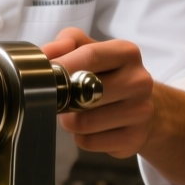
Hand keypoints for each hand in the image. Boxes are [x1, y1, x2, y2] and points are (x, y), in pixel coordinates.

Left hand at [43, 27, 184, 184]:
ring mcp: (141, 111)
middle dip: (63, 99)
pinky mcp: (135, 138)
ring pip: (83, 122)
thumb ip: (66, 42)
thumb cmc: (108, 75)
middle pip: (84, 93)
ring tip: (76, 113)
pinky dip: (81, 137)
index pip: (90, 56)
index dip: (62, 66)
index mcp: (127, 53)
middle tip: (61, 98)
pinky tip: (91, 128)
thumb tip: (46, 54)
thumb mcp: (90, 49)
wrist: (140, 106)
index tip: (44, 75)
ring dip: (70, 120)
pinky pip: (89, 142)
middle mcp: (139, 80)